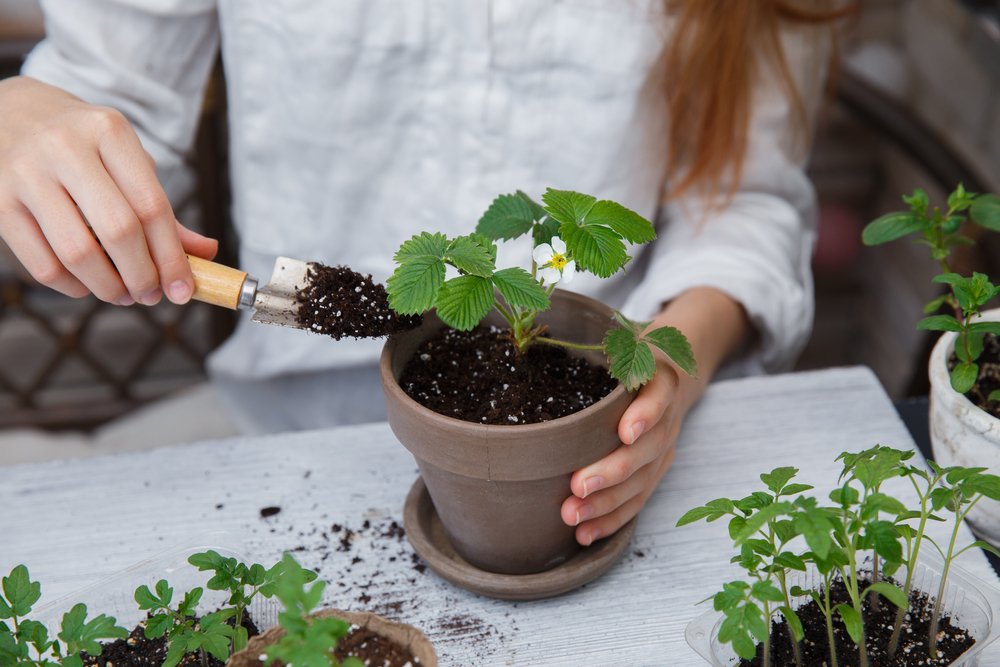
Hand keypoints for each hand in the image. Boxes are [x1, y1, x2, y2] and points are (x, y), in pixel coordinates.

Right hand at [0, 76, 216, 305]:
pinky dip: (72, 287)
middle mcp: (65, 147)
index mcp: (109, 133)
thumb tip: (207, 253)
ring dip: (109, 287)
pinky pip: (42, 264)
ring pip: (78, 252)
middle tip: (152, 295)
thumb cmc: (83, 146)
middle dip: (143, 276)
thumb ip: (164, 210)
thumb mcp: (127, 162)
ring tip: (124, 295)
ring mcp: (26, 174)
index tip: (183, 289)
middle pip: (119, 230)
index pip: (152, 206)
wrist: (9, 113)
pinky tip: (87, 285)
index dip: (173, 257)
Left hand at [561, 358, 685, 545]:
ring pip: (642, 480)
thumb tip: (536, 348)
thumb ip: (596, 345)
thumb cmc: (630, 354)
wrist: (670, 370)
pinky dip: (612, 519)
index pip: (658, 396)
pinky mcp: (656, 469)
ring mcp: (664, 446)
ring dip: (607, 503)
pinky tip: (586, 533)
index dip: (645, 415)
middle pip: (647, 448)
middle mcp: (667, 416)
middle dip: (612, 471)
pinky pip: (638, 499)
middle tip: (578, 486)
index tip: (626, 432)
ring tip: (573, 517)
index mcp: (659, 379)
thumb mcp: (622, 340)